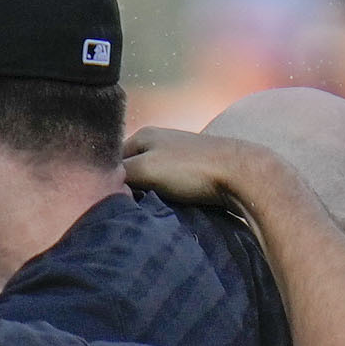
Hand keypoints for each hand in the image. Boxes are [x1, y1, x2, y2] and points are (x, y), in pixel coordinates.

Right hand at [120, 127, 292, 227]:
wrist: (242, 174)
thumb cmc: (192, 170)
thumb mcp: (145, 169)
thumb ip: (118, 175)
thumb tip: (102, 185)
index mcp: (143, 134)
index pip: (110, 161)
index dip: (106, 182)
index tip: (105, 203)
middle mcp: (159, 141)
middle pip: (130, 171)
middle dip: (127, 189)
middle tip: (125, 210)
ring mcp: (177, 156)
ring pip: (150, 180)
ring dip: (147, 195)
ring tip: (147, 211)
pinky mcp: (194, 171)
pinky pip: (168, 186)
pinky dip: (165, 197)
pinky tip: (168, 208)